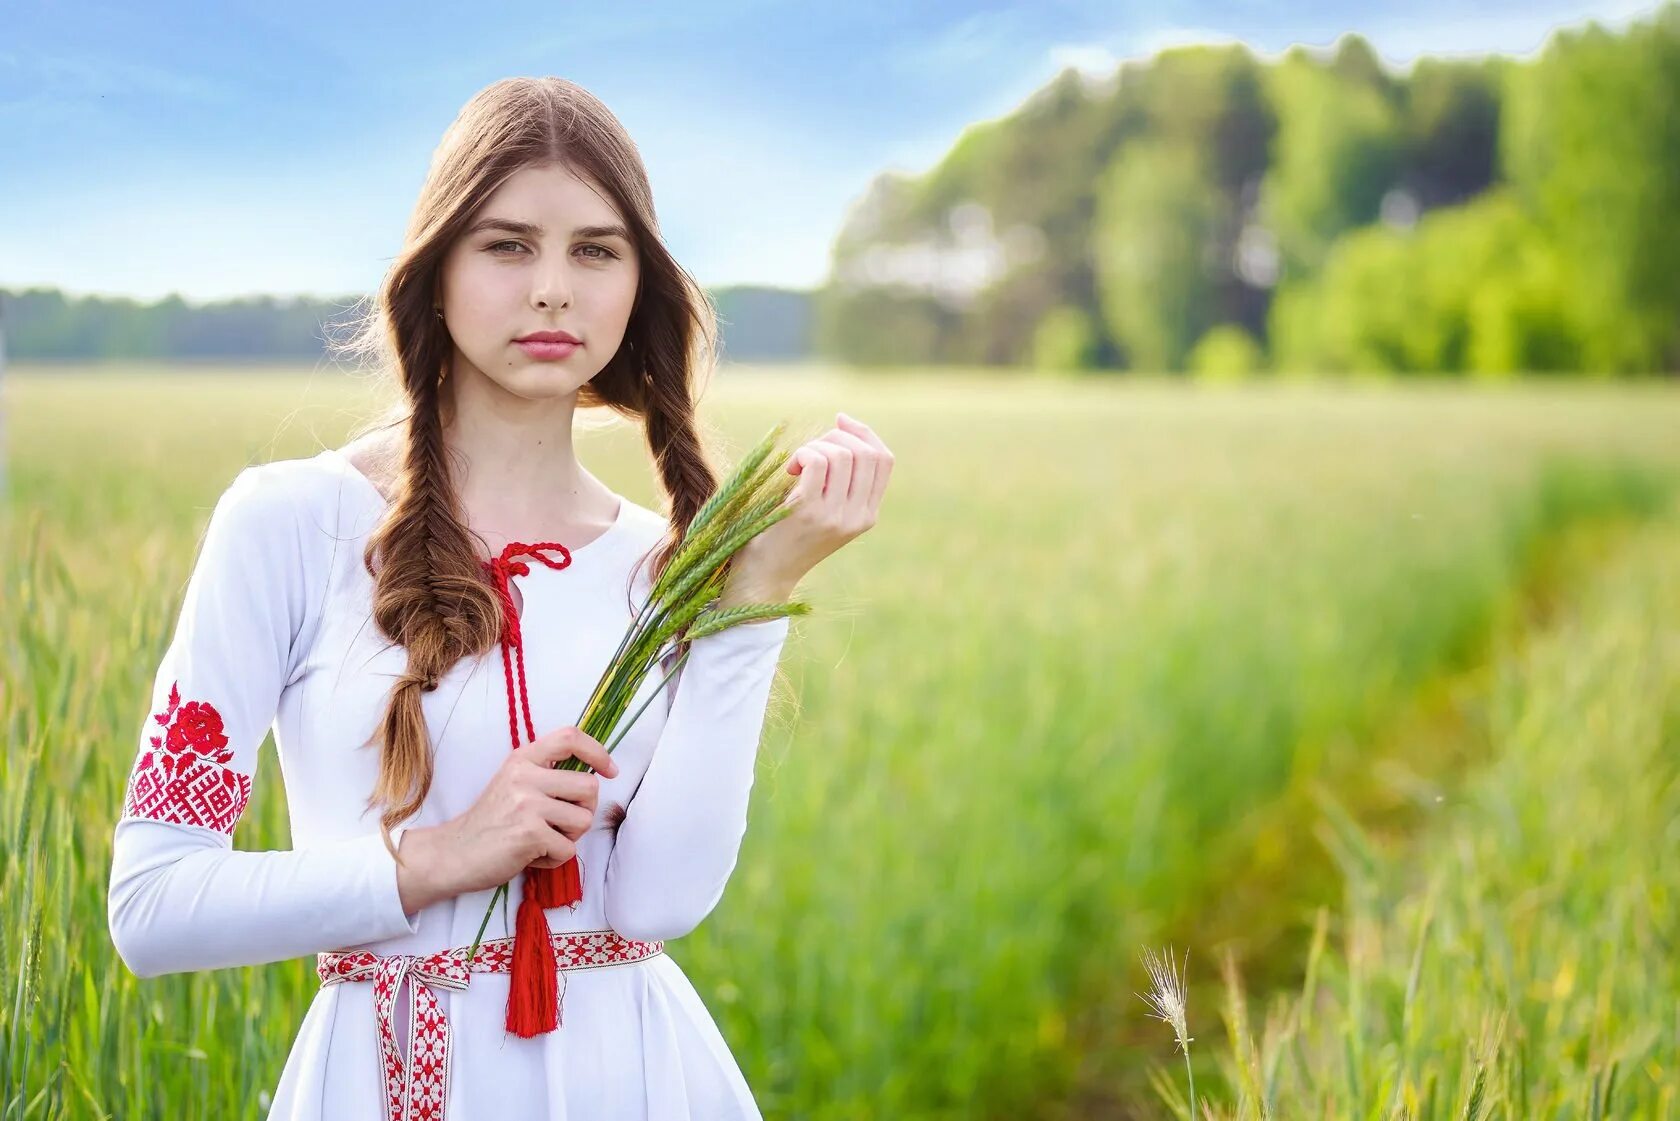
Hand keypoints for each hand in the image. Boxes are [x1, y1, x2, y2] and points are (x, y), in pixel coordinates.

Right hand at [414, 727, 619, 902]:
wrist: (454, 853)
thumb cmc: (491, 821)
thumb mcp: (513, 782)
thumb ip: (545, 773)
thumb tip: (594, 775)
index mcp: (523, 759)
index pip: (570, 738)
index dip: (597, 752)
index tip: (609, 770)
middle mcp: (525, 775)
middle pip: (589, 787)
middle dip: (584, 811)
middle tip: (560, 824)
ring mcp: (527, 804)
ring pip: (583, 820)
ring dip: (569, 838)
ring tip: (542, 841)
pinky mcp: (529, 833)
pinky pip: (568, 849)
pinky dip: (554, 859)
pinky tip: (531, 856)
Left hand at [724, 412, 893, 602]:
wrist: (765, 573)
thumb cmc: (789, 533)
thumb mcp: (827, 509)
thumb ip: (842, 479)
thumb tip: (844, 423)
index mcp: (867, 515)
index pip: (885, 460)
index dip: (864, 433)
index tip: (840, 421)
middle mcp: (857, 516)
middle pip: (865, 452)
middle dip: (837, 435)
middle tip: (811, 449)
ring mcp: (835, 515)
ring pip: (841, 453)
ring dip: (815, 446)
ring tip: (797, 464)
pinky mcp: (808, 510)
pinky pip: (816, 461)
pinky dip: (803, 453)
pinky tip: (790, 469)